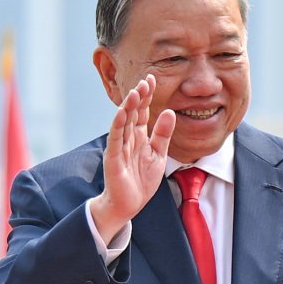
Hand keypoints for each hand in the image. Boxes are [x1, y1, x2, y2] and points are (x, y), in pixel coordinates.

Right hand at [83, 77, 176, 242]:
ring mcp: (119, 146)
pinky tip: (123, 112)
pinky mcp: (112, 157)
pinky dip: (118, 124)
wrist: (129, 204)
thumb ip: (163, 134)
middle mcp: (128, 138)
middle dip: (139, 97)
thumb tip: (170, 111)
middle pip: (133, 113)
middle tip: (145, 81)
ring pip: (123, 122)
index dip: (147, 96)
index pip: (143, 111)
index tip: (152, 79)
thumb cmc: (141, 181)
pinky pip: (115, 138)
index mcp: (139, 136)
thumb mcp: (158, 154)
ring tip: (135, 92)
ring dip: (129, 106)